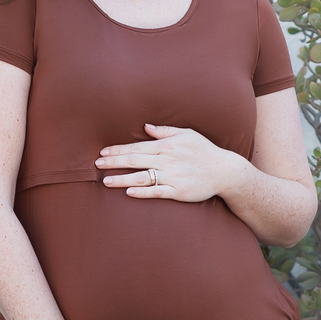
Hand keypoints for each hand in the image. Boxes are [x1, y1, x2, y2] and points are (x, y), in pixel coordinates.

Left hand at [96, 125, 243, 202]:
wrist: (224, 171)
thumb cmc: (204, 151)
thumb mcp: (187, 134)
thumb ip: (165, 131)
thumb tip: (146, 127)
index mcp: (167, 146)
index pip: (137, 147)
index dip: (118, 150)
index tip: (103, 153)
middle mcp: (167, 160)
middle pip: (135, 160)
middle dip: (114, 162)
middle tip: (96, 165)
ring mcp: (172, 176)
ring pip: (142, 177)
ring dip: (122, 179)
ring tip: (106, 181)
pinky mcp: (178, 192)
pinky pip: (157, 192)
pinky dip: (142, 192)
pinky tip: (129, 192)